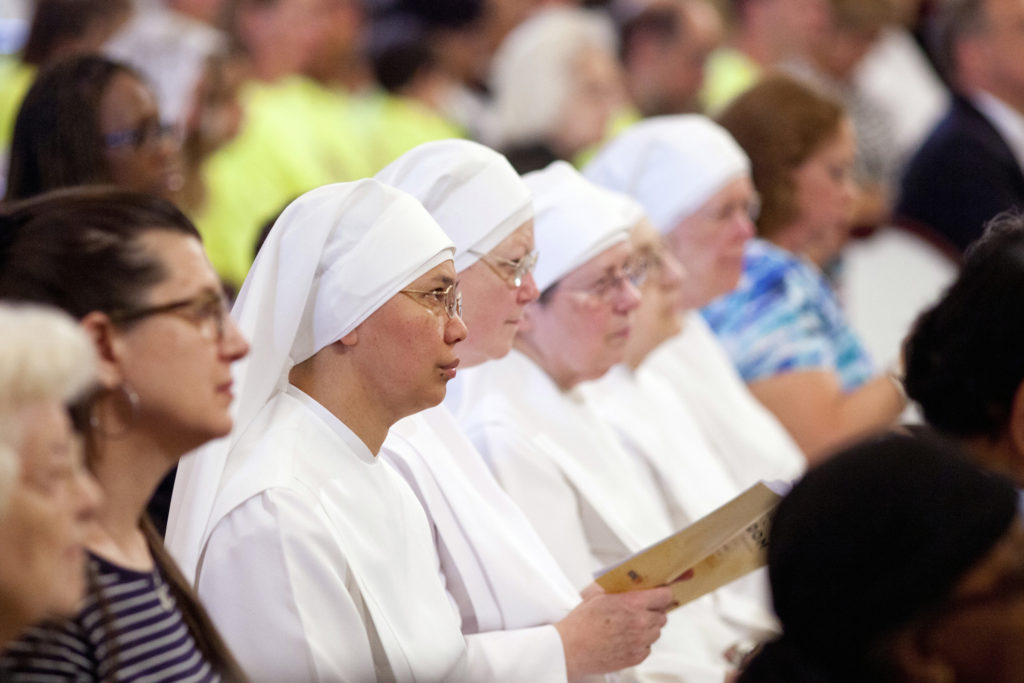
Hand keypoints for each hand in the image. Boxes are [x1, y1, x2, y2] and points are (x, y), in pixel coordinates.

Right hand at [555, 585, 673, 679]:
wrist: (571, 649)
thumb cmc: (581, 623)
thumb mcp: (597, 594)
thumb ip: (617, 586)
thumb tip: (629, 581)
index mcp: (632, 603)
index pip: (664, 596)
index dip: (662, 593)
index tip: (660, 593)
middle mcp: (640, 623)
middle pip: (662, 615)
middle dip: (653, 611)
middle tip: (641, 610)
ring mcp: (640, 641)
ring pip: (656, 631)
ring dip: (648, 627)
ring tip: (631, 625)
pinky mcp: (636, 657)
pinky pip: (648, 647)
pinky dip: (641, 642)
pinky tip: (627, 638)